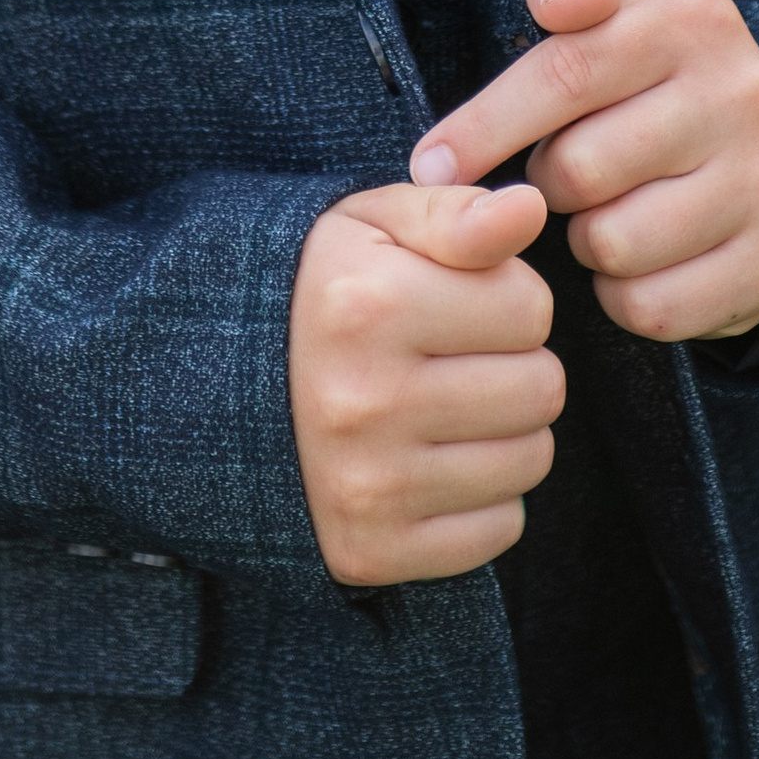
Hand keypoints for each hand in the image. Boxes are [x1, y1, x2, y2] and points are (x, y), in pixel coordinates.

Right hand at [287, 178, 561, 585]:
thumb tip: (530, 206)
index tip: (458, 302)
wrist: (218, 392)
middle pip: (541, 388)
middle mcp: (365, 401)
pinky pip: (500, 529)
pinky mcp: (373, 551)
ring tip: (447, 408)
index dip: (506, 295)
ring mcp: (367, 487)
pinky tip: (433, 464)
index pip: (530, 305)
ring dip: (505, 431)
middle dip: (514, 364)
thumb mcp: (374, 225)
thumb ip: (456, 211)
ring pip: (529, 460)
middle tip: (458, 358)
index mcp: (368, 306)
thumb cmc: (323, 294)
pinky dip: (483, 498)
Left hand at [409, 0, 758, 344]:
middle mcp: (743, 94)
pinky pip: (653, 307)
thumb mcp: (611, 16)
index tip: (430, 166)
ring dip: (585, 241)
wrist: (747, 157)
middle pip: (580, 169)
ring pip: (614, 243)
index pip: (566, 72)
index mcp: (694, 20)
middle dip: (548, 182)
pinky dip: (623, 295)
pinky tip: (635, 261)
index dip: (486, 125)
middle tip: (560, 177)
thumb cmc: (642, 83)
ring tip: (602, 214)